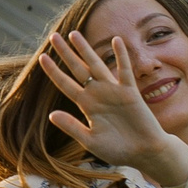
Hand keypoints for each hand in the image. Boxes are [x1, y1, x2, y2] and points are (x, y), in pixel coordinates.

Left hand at [39, 30, 187, 183]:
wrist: (144, 154)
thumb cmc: (118, 149)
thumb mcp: (90, 140)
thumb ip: (72, 127)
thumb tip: (51, 114)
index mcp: (86, 105)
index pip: (66, 84)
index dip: (54, 71)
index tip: (42, 57)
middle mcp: (97, 94)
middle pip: (78, 69)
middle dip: (66, 53)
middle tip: (54, 36)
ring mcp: (113, 91)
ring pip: (97, 65)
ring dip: (86, 49)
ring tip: (74, 33)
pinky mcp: (130, 92)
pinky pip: (125, 71)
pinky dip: (122, 56)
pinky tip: (117, 41)